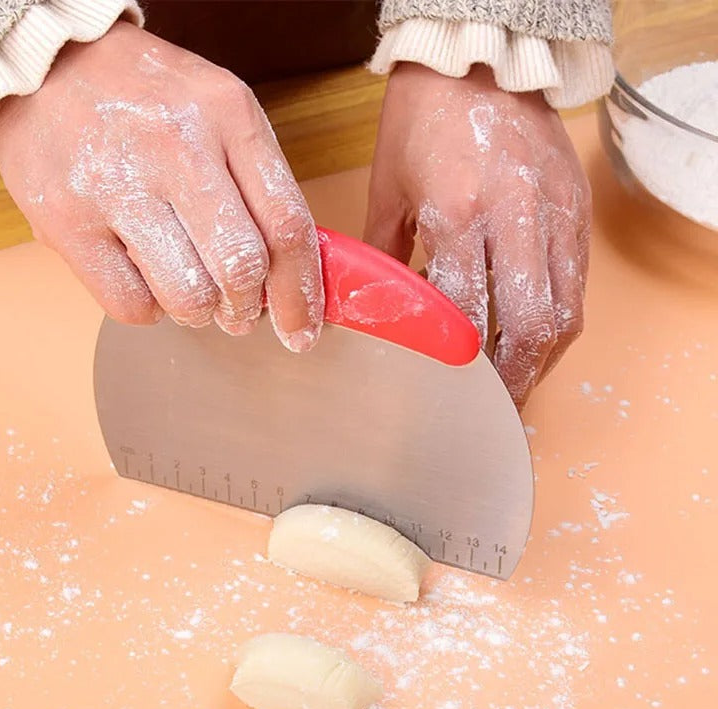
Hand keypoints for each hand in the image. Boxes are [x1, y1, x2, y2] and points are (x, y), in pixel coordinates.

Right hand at [0, 22, 322, 351]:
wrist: (43, 66)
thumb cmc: (145, 99)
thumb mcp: (219, 112)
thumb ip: (259, 185)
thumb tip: (292, 277)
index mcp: (228, 116)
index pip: (287, 226)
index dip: (301, 293)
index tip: (303, 330)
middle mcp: (176, 147)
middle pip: (241, 268)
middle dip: (248, 309)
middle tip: (240, 312)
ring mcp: (117, 185)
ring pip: (189, 296)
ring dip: (200, 313)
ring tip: (191, 293)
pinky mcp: (68, 222)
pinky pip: (131, 305)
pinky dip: (149, 310)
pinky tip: (145, 280)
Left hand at [365, 63, 589, 406]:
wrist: (478, 56)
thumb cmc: (422, 118)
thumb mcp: (388, 189)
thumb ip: (384, 255)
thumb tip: (376, 308)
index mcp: (457, 212)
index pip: (465, 313)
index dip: (461, 366)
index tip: (451, 396)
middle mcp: (515, 217)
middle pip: (529, 327)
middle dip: (514, 380)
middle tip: (494, 408)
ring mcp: (554, 212)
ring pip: (563, 312)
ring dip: (541, 359)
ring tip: (516, 384)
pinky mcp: (576, 207)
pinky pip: (576, 284)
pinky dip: (557, 322)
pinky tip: (534, 338)